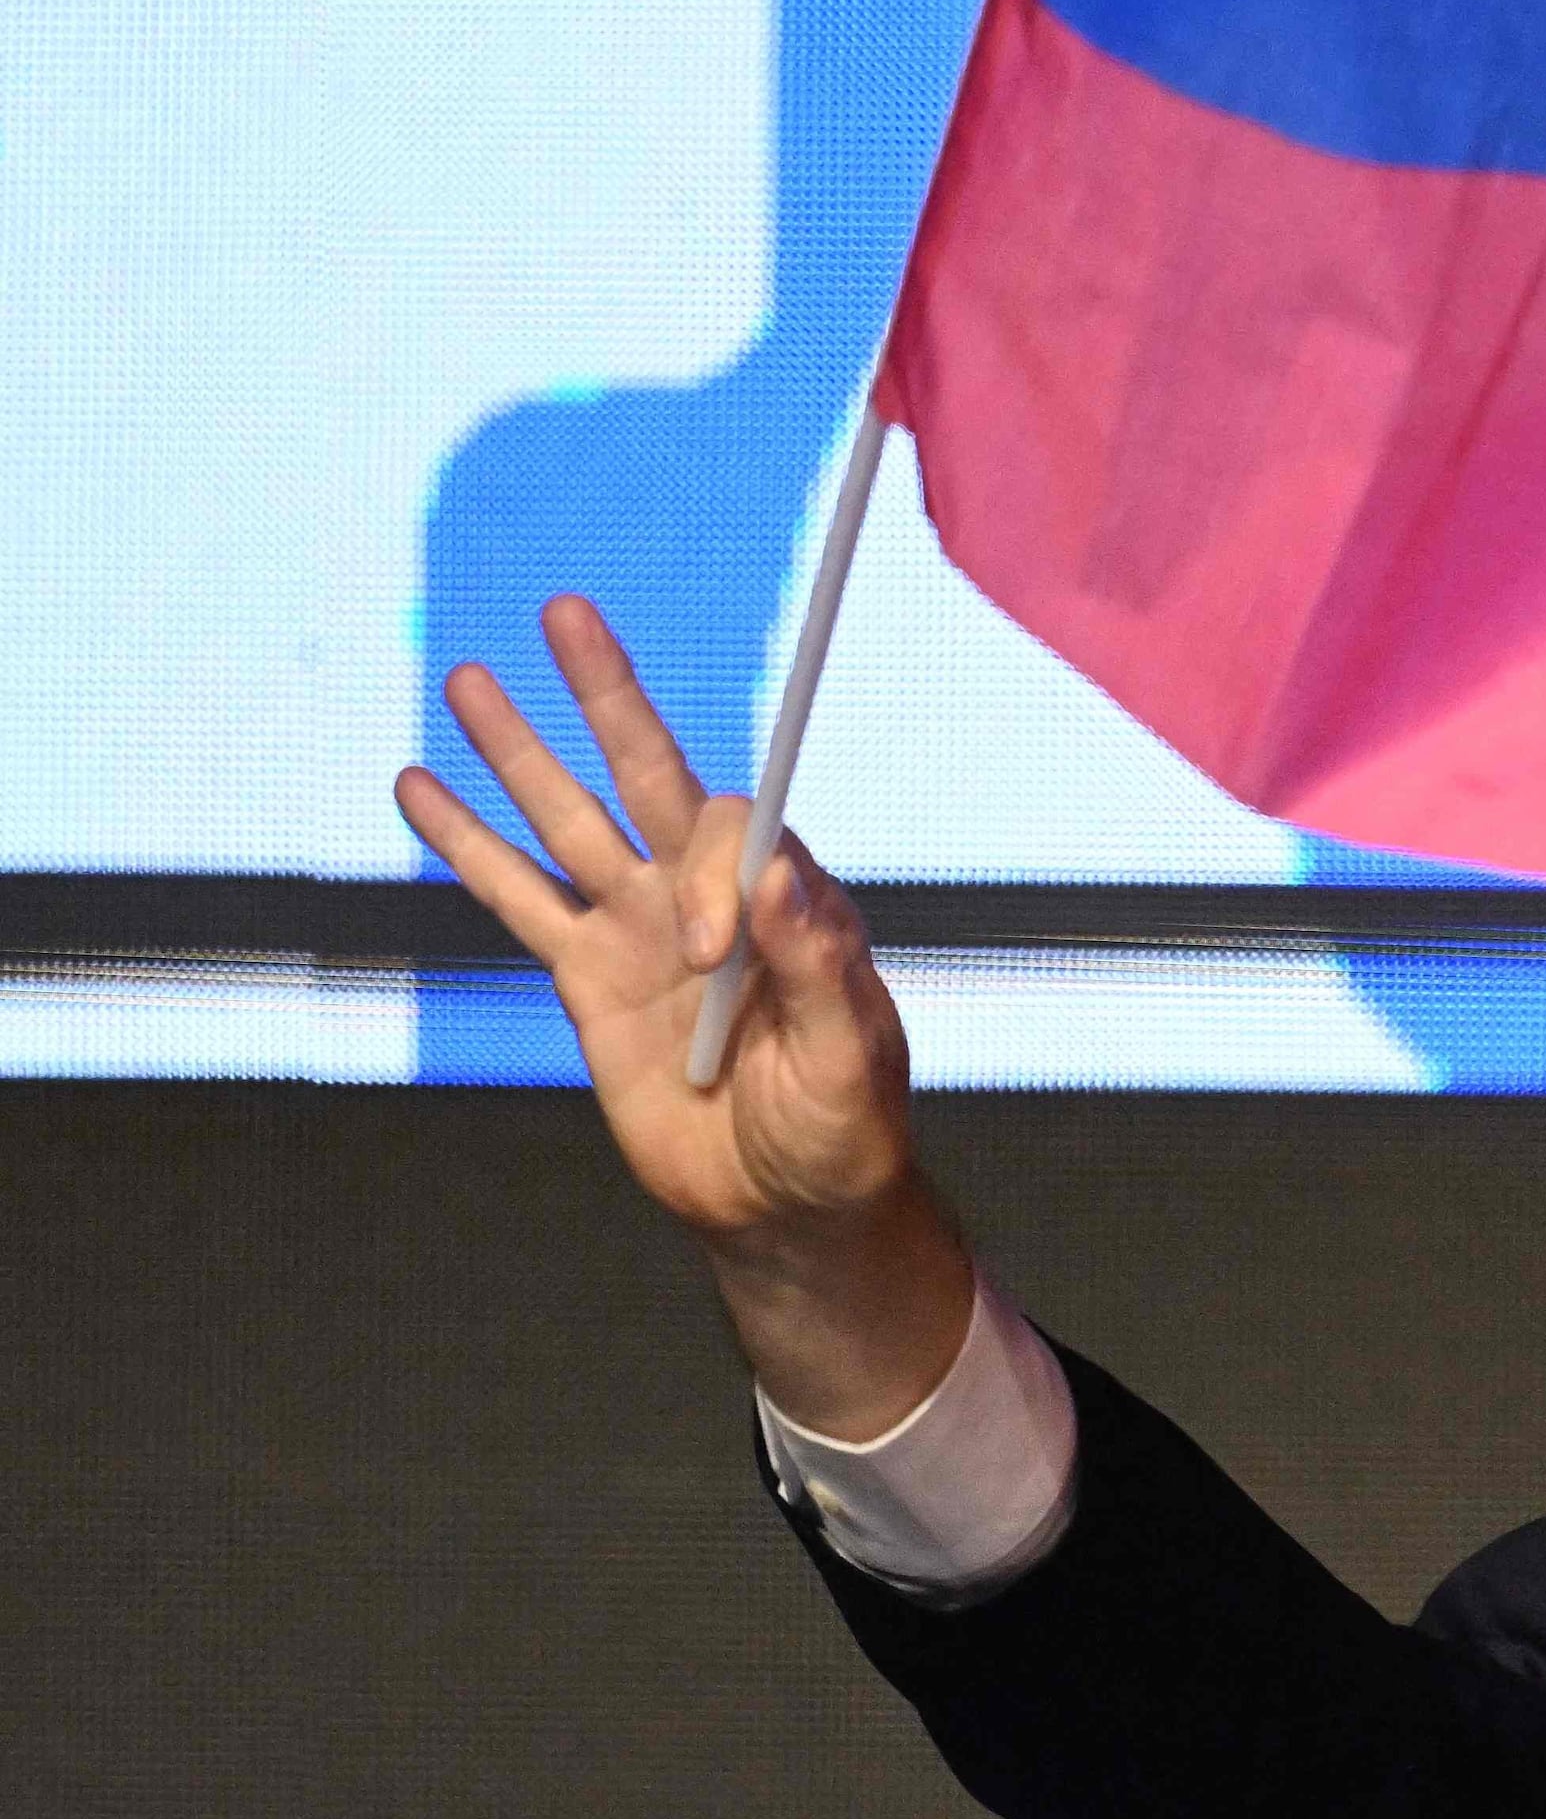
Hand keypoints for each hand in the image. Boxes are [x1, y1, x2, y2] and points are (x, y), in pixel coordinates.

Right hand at [395, 597, 969, 1427]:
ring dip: (520, 753)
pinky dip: (465, 846)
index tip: (710, 951)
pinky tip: (420, 790)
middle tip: (568, 613)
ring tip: (472, 680)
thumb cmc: (841, 1131)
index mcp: (789, 902)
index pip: (739, 832)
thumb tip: (785, 871)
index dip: (717, 871)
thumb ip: (822, 967)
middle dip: (609, 697)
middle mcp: (713, 897)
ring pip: (569, 820)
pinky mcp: (586, 976)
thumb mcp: (851, 1059)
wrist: (785, 1206)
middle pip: (651, 774)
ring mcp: (643, 930)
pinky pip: (515, 898)